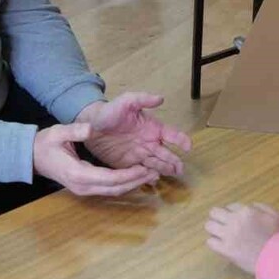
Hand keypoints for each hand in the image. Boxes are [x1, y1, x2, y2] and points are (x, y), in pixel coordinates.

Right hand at [32, 123, 158, 195]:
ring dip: (132, 185)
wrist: (32, 158)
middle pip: (114, 188)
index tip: (144, 168)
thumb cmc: (45, 144)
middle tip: (155, 172)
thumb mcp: (58, 132)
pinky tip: (135, 177)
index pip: (109, 178)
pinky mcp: (85, 188)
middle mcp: (82, 185)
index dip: (128, 175)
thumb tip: (90, 129)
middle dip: (135, 182)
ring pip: (113, 191)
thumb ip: (75, 131)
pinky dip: (123, 185)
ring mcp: (83, 189)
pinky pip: (108, 189)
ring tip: (150, 175)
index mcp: (78, 173)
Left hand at [76, 93, 190, 176]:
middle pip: (167, 154)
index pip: (172, 135)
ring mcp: (140, 155)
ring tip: (170, 174)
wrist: (90, 125)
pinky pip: (141, 173)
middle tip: (180, 169)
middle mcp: (150, 143)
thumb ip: (142, 99)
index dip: (181, 140)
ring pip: (157, 165)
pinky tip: (153, 181)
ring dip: (164, 169)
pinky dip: (148, 177)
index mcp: (153, 128)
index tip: (188, 147)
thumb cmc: (110, 112)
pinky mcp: (128, 165)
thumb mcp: (126, 101)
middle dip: (174, 161)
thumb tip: (161, 98)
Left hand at [205, 203, 278, 274]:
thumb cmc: (278, 236)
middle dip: (218, 217)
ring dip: (214, 229)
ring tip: (220, 234)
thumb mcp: (275, 214)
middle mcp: (234, 221)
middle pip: (214, 212)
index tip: (235, 219)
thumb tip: (249, 206)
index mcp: (246, 211)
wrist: (278, 258)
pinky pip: (210, 242)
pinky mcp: (225, 250)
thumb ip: (261, 207)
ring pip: (209, 226)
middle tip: (223, 224)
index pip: (229, 206)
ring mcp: (228, 235)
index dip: (232, 212)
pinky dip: (214, 242)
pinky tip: (221, 245)